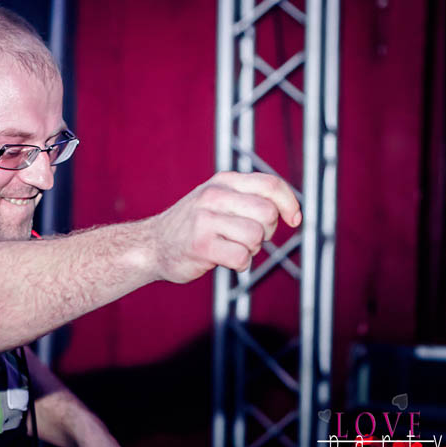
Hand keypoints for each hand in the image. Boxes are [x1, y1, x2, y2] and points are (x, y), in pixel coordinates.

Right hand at [150, 171, 301, 282]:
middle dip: (267, 232)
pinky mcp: (200, 245)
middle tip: (249, 237)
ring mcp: (204, 220)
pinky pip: (242, 257)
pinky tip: (225, 260)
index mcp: (223, 182)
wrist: (152, 246)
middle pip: (267, 213)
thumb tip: (292, 211)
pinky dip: (240, 265)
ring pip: (256, 236)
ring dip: (251, 249)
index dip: (290, 203)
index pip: (270, 185)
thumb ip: (249, 198)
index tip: (294, 220)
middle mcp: (213, 195)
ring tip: (232, 247)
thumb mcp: (218, 200)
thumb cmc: (193, 226)